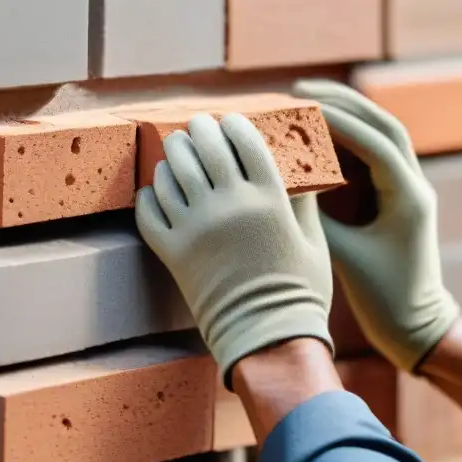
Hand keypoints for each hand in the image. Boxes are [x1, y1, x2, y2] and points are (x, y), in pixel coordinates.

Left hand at [135, 112, 333, 388]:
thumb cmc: (299, 293)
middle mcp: (231, 206)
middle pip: (204, 147)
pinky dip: (148, 195)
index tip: (229, 121)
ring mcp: (198, 228)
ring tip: (174, 153)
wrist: (269, 339)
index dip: (233, 124)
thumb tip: (297, 173)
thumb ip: (303, 203)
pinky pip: (149, 211)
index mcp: (270, 198)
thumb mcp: (313, 241)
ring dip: (170, 157)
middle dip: (198, 130)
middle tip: (195, 128)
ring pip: (171, 173)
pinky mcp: (174, 253)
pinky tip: (155, 191)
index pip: (245, 140)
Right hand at [291, 79, 459, 371]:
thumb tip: (286, 183)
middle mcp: (415, 186)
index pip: (376, 143)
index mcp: (409, 198)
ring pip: (383, 135)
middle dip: (345, 102)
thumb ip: (317, 217)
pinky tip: (317, 133)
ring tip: (307, 100)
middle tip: (301, 89)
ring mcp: (409, 190)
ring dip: (349, 113)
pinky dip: (348, 137)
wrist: (419, 329)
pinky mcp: (398, 197)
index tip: (301, 105)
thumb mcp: (345, 257)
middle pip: (385, 125)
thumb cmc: (384, 300)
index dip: (339, 121)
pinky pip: (374, 154)